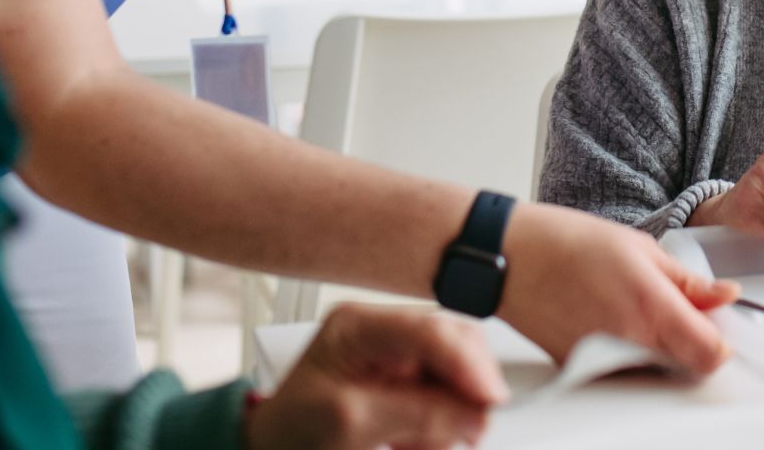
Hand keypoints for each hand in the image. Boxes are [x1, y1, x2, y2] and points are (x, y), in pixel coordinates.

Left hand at [246, 304, 506, 449]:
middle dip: (469, 387)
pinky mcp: (408, 380)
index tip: (488, 398)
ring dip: (456, 411)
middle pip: (454, 344)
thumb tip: (473, 412)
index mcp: (358, 326)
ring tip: (428, 443)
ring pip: (458, 371)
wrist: (275, 449)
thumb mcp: (348, 423)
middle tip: (474, 426)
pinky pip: (448, 394)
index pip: (429, 330)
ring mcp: (398, 355)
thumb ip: (414, 414)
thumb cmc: (292, 431)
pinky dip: (445, 422)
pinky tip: (420, 442)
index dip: (467, 363)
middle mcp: (384, 332)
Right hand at [497, 202, 739, 375]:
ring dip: (662, 351)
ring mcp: (604, 363)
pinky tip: (613, 320)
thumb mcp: (641, 248)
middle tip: (679, 312)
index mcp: (651, 310)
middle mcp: (630, 345)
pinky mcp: (583, 372)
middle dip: (693, 345)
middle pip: (687, 368)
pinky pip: (623, 372)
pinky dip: (630, 353)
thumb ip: (688, 282)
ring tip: (637, 310)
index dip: (722, 344)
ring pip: (656, 373)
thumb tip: (726, 295)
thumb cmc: (568, 244)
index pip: (711, 356)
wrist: (510, 259)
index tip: (716, 327)